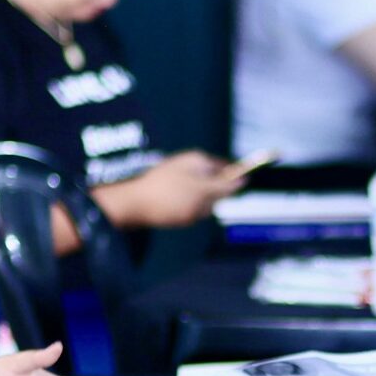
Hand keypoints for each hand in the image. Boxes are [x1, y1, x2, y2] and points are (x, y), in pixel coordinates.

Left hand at [131, 152, 253, 226]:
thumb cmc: (168, 198)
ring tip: (180, 212)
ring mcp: (178, 179)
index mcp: (199, 160)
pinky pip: (185, 206)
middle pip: (214, 188)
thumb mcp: (202, 192)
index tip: (221, 198)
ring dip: (196, 211)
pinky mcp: (169, 192)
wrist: (130, 206)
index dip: (229, 186)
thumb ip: (225, 186)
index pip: (227, 169)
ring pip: (200, 200)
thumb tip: (244, 179)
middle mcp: (189, 167)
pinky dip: (182, 213)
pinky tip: (172, 215)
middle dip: (209, 202)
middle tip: (195, 207)